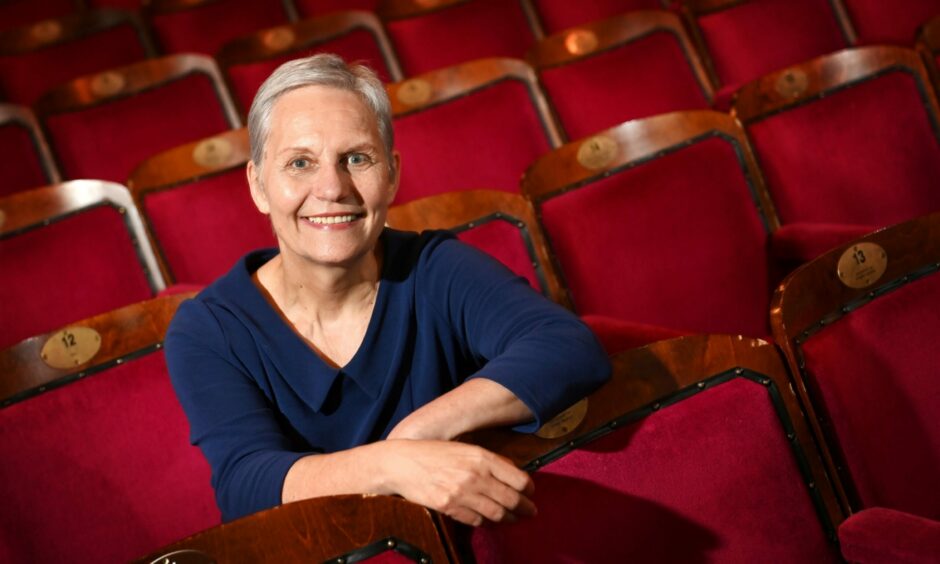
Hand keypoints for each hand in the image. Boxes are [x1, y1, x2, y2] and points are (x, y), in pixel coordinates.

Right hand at [379, 439, 535, 526]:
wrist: (402, 463)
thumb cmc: (434, 452)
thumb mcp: (465, 447)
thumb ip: (489, 459)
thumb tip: (512, 469)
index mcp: (482, 457)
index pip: (519, 479)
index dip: (529, 489)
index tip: (531, 493)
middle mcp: (476, 476)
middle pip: (511, 499)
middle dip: (525, 508)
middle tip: (530, 512)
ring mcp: (462, 493)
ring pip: (496, 513)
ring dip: (508, 518)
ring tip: (513, 518)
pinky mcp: (449, 507)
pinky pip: (476, 520)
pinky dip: (485, 522)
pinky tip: (488, 519)